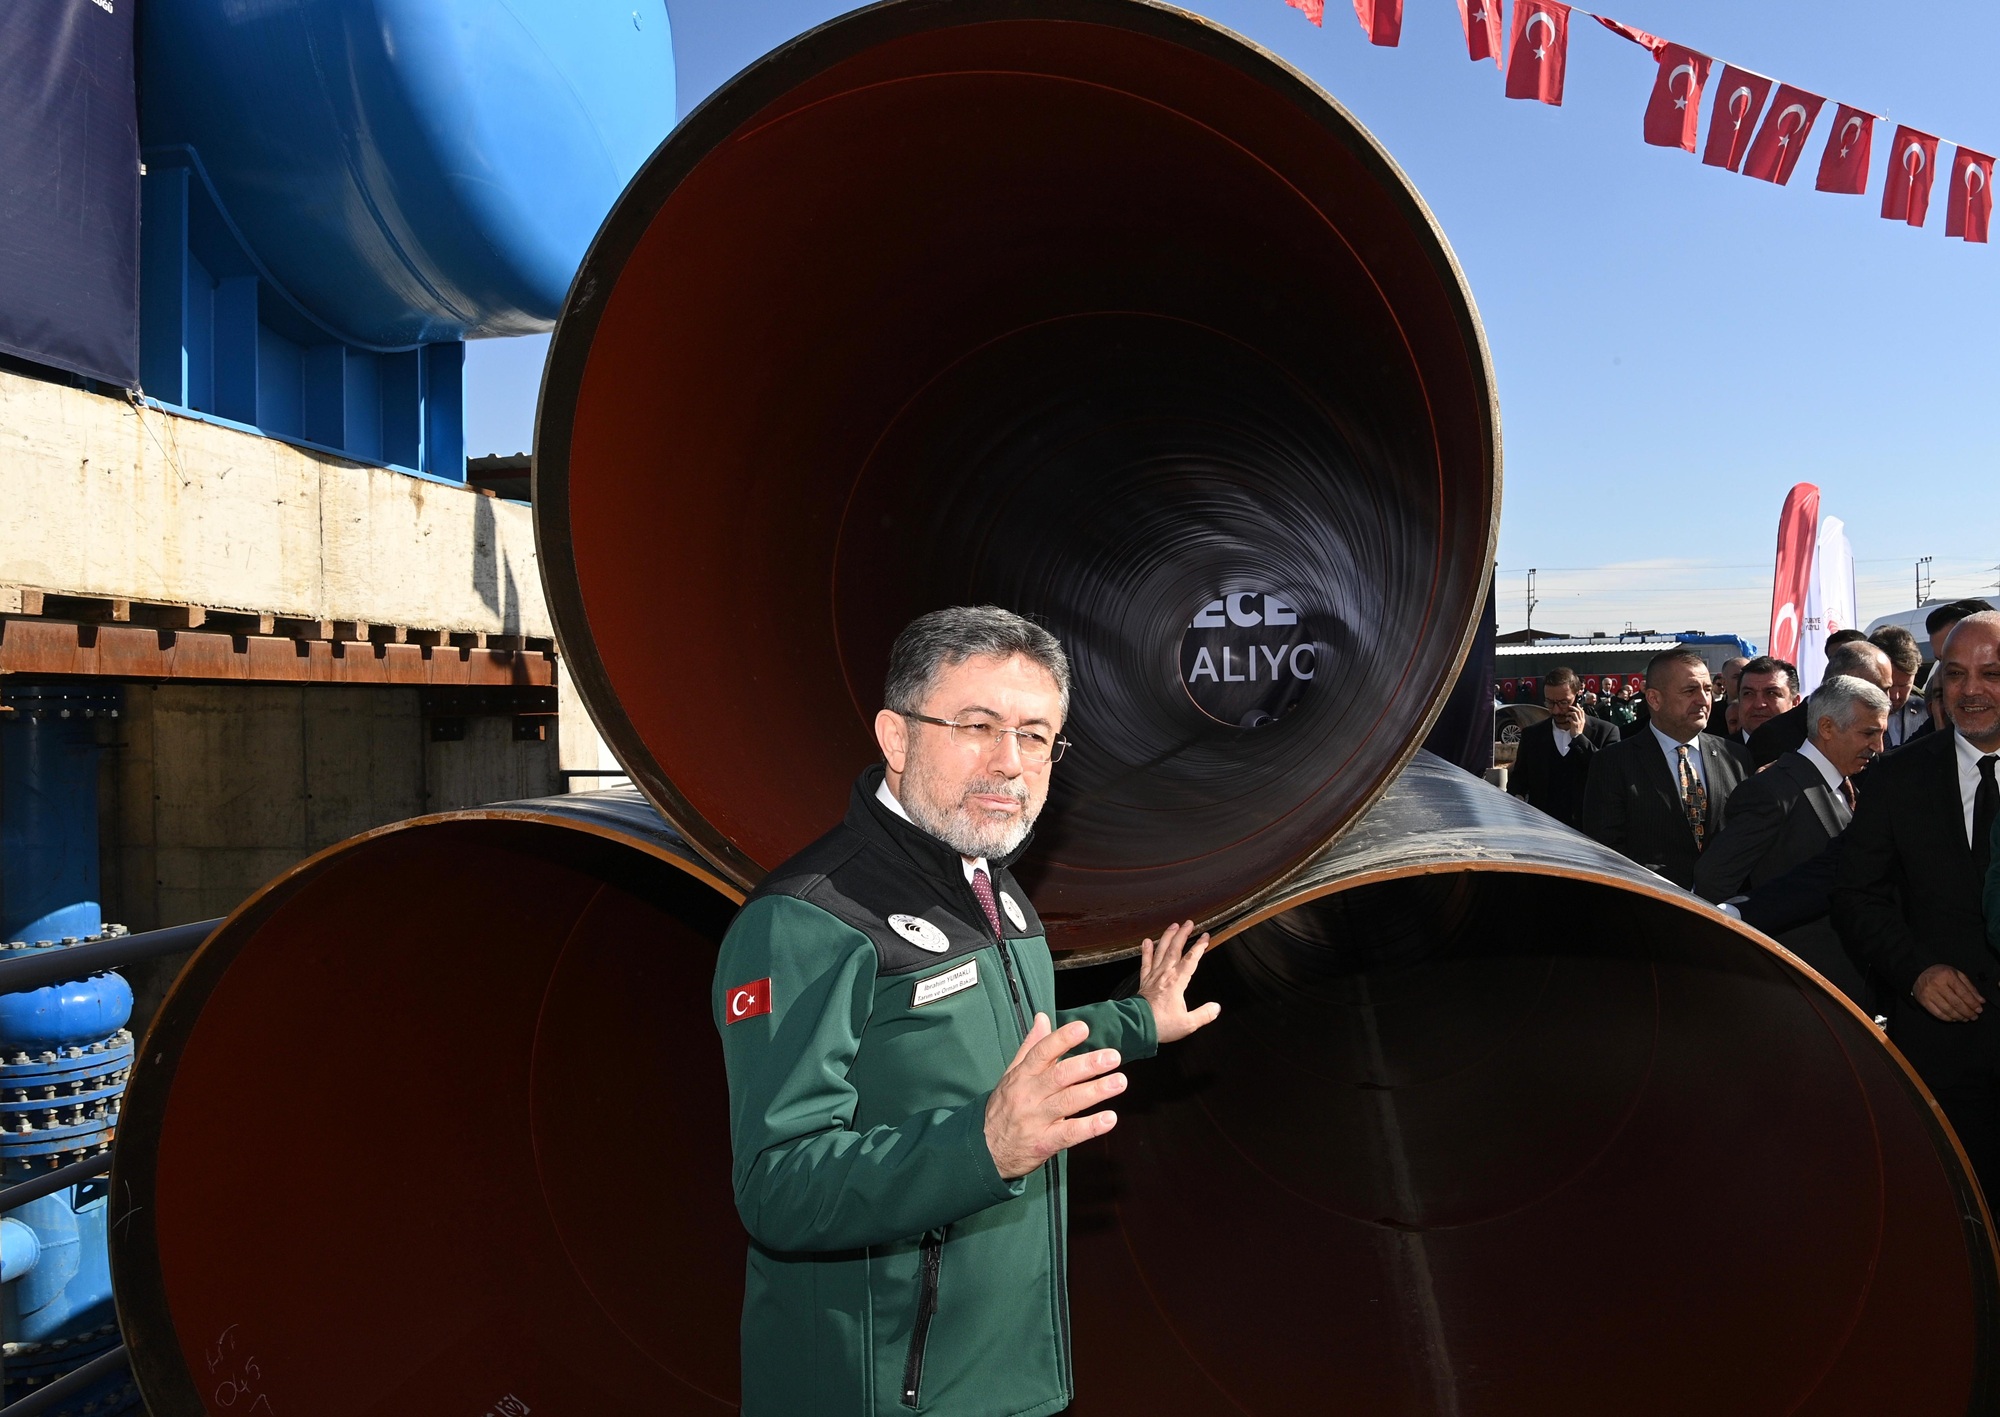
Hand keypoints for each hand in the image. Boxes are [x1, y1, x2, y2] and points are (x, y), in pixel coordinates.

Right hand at [984, 1014, 1124, 1179]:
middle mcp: (1029, 1095)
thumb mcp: (1012, 1075)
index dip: (1062, 1039)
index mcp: (1022, 1075)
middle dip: (1088, 1065)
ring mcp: (1037, 1119)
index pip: (1042, 1052)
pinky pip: (1069, 1134)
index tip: (1083, 1028)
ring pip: (1068, 1102)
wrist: (986, 1150)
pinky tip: (1109, 1119)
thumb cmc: (1004, 1107)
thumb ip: (1031, 1046)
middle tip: (1113, 1057)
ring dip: (1096, 1091)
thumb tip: (1043, 1017)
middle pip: (1060, 1076)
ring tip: (1119, 1081)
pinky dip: (1090, 1127)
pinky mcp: (1044, 1143)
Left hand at [1139, 920, 1221, 1044]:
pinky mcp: (1144, 981)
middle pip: (1175, 949)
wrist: (1137, 1027)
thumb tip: (1216, 1007)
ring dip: (1167, 937)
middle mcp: (1165, 974)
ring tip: (1173, 926)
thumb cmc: (1161, 1025)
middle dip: (1183, 934)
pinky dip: (1146, 951)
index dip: (1199, 946)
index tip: (1206, 936)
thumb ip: (1204, 1014)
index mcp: (1177, 982)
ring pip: (1161, 951)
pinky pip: (1145, 962)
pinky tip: (1147, 941)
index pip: (1191, 959)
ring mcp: (1153, 976)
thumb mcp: (1188, 1023)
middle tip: (1189, 923)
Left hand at [1553, 704, 1582, 733]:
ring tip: (1567, 714)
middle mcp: (1581, 720)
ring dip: (1569, 713)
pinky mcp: (1574, 724)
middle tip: (1569, 707)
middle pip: (1578, 711)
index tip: (1577, 704)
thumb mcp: (1580, 724)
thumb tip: (1576, 714)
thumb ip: (1579, 719)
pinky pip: (1570, 718)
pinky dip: (1567, 718)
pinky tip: (1566, 719)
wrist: (1577, 736)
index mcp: (1583, 720)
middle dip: (1573, 708)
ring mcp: (1578, 722)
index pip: (1582, 711)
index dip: (1579, 707)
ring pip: (1574, 714)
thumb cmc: (1577, 730)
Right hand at [1914, 965, 1985, 1022]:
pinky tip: (1954, 1018)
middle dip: (1967, 1012)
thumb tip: (1980, 1001)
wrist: (1919, 973)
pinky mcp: (1923, 1001)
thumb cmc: (1941, 974)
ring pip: (1948, 1010)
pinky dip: (1948, 1018)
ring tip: (1965, 1018)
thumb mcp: (1957, 974)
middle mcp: (1937, 984)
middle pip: (1956, 1003)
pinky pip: (1938, 1014)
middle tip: (1974, 1016)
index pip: (1963, 993)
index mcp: (1947, 975)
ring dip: (1959, 1017)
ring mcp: (1929, 993)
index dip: (1973, 1003)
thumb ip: (1970, 987)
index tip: (1979, 1009)